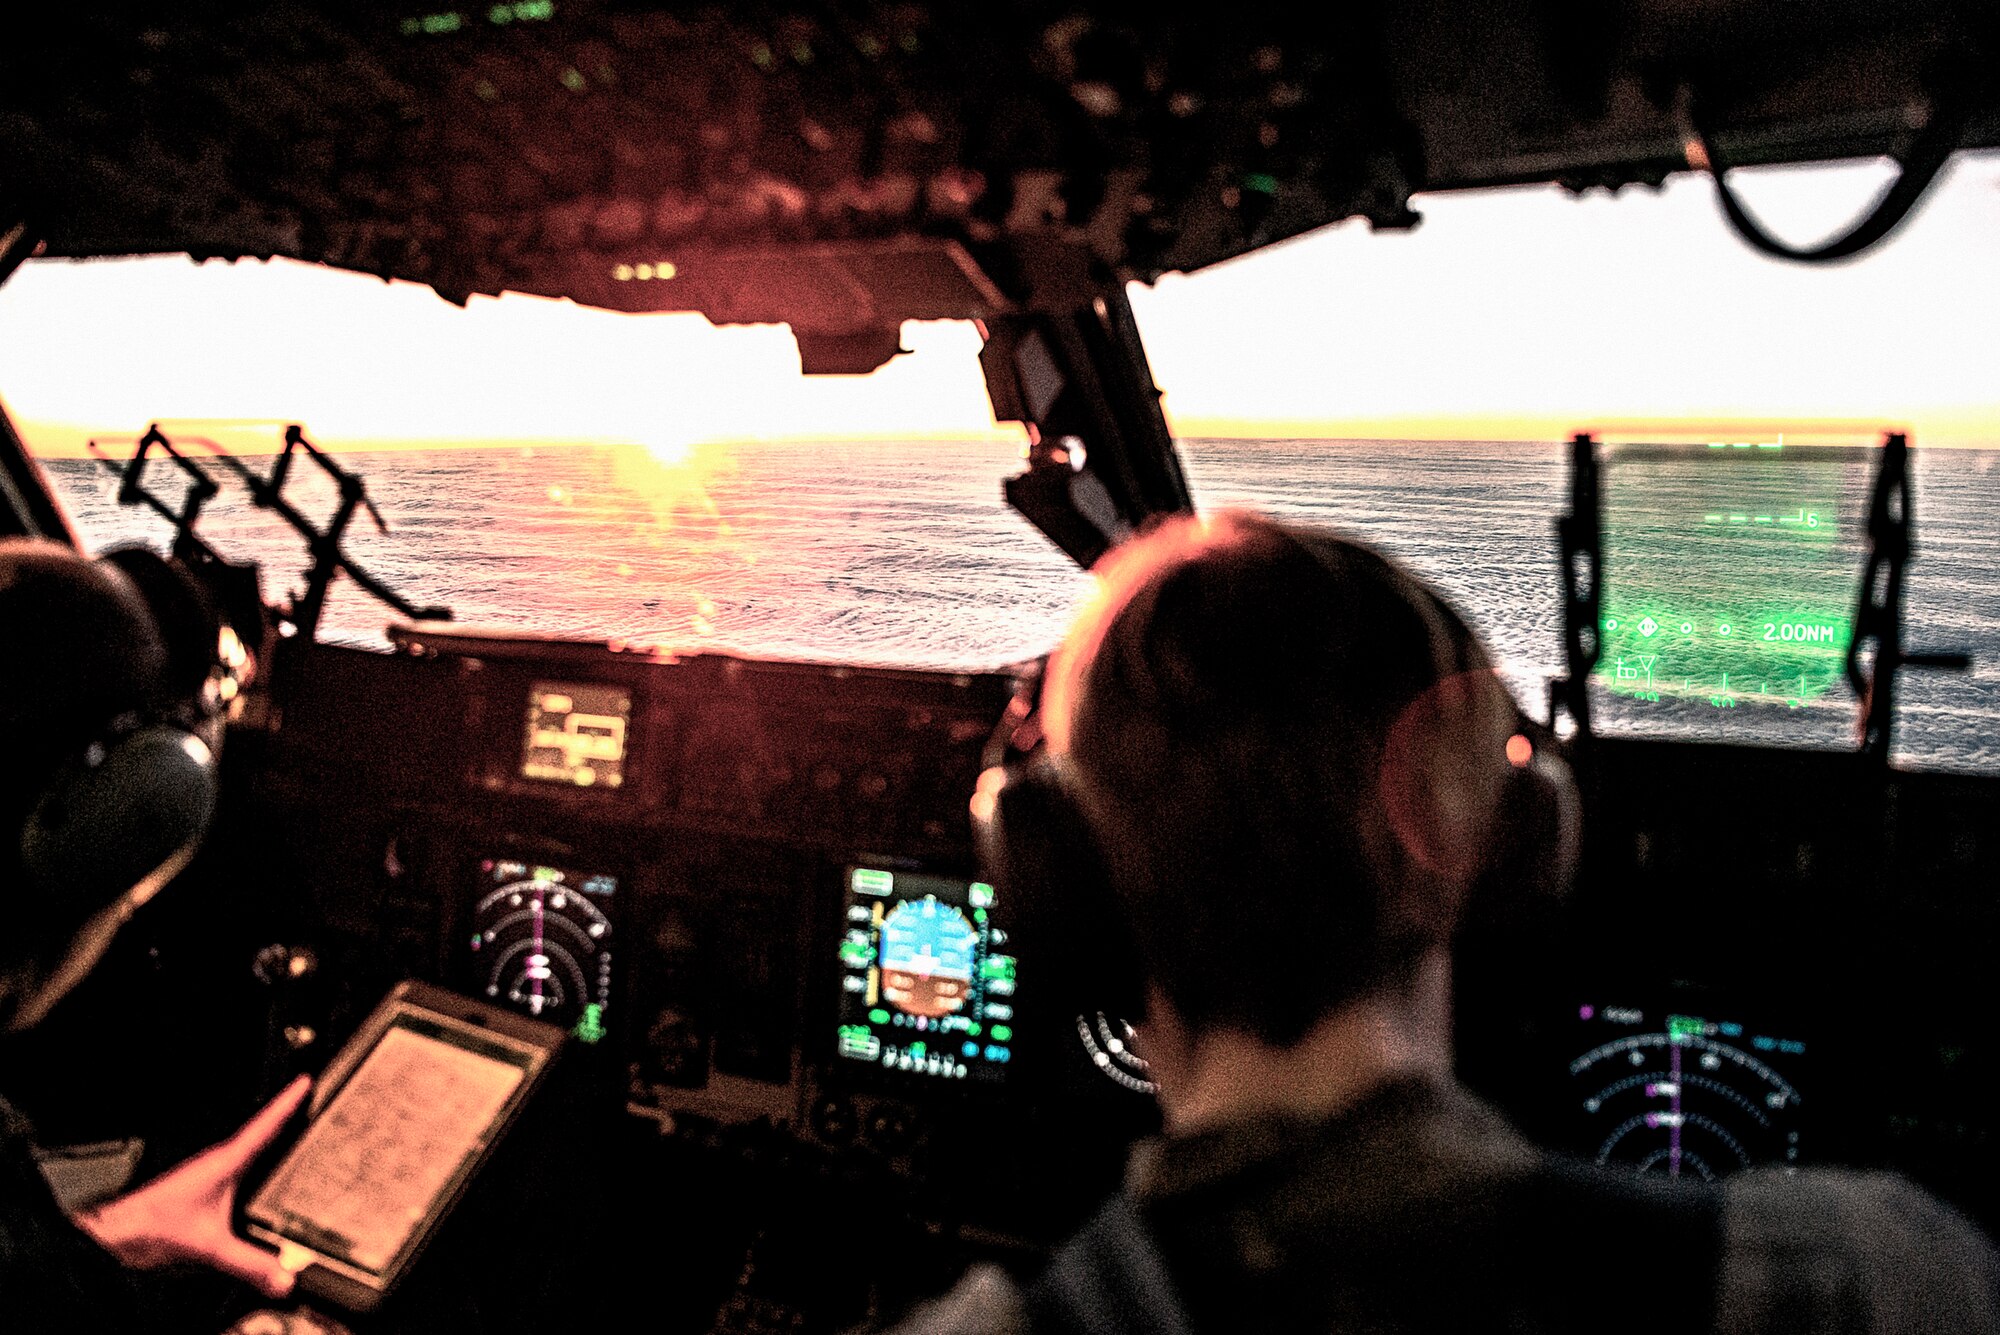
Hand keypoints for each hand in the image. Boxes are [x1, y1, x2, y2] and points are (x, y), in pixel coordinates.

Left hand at [77, 1075, 311, 1297]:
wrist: (117, 1234)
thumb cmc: (152, 1226)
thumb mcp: (210, 1246)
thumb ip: (249, 1263)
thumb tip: (284, 1276)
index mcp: (225, 1162)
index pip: (265, 1126)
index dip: (287, 1102)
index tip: (305, 1082)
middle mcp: (217, 1163)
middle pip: (259, 1132)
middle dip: (284, 1114)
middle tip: (305, 1097)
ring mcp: (208, 1174)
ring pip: (246, 1150)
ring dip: (267, 1138)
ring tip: (289, 1130)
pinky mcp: (201, 1188)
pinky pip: (237, 1167)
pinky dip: (253, 1162)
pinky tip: (257, 1175)